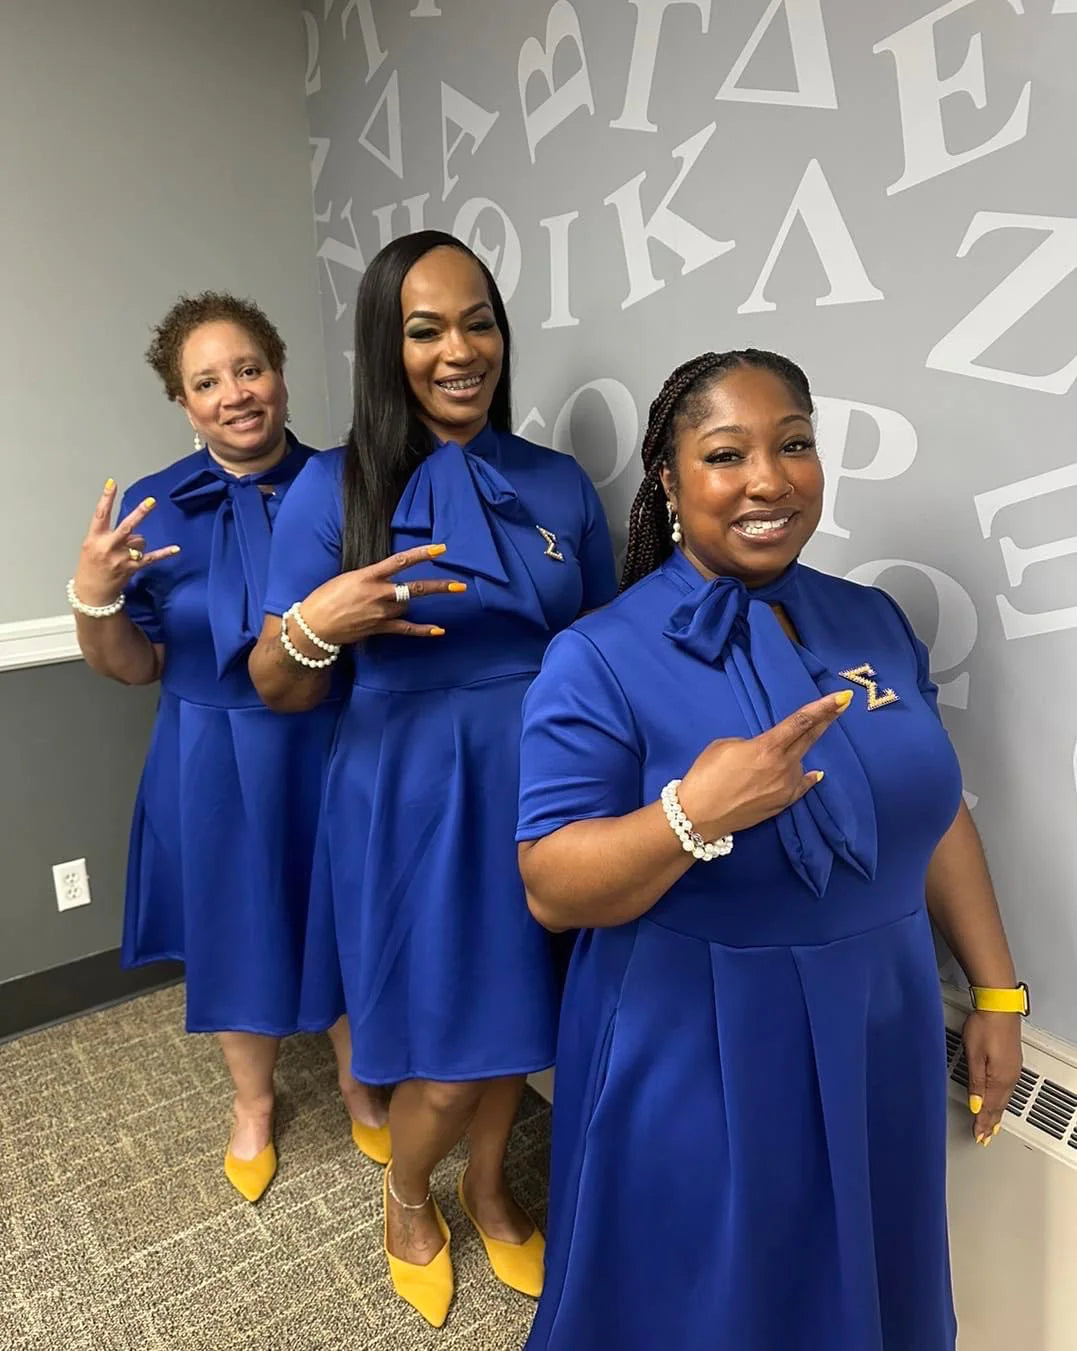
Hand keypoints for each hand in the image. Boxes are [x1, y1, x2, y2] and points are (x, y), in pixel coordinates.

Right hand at [74, 481, 179, 606]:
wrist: (92, 593)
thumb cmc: (91, 566)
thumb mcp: (91, 546)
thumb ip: (108, 535)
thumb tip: (133, 531)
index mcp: (95, 538)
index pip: (100, 514)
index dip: (106, 498)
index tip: (112, 483)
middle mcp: (108, 547)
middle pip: (126, 526)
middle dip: (139, 513)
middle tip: (151, 501)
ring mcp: (121, 558)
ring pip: (140, 540)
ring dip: (137, 545)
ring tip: (125, 555)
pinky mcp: (132, 567)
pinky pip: (152, 558)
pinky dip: (164, 553)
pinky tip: (176, 548)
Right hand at [301, 544, 465, 644]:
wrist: (314, 625)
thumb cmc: (325, 597)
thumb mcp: (347, 578)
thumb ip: (371, 576)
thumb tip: (388, 579)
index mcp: (368, 575)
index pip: (401, 561)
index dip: (422, 554)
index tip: (441, 549)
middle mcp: (378, 593)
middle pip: (416, 588)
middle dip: (439, 587)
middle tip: (459, 585)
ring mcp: (381, 612)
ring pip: (407, 606)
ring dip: (405, 604)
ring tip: (384, 605)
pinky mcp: (380, 628)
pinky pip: (407, 629)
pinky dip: (424, 630)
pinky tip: (440, 630)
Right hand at [677, 691, 851, 839]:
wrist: (699, 815)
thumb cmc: (705, 775)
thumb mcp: (725, 745)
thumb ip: (752, 743)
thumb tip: (765, 751)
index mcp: (767, 748)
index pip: (801, 722)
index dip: (823, 708)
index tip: (842, 698)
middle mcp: (783, 767)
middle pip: (810, 738)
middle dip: (827, 720)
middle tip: (842, 705)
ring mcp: (785, 788)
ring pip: (799, 763)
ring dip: (793, 755)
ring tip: (764, 762)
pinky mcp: (783, 804)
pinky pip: (801, 785)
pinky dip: (806, 777)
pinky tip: (815, 773)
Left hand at [963, 1010, 1021, 1144]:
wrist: (999, 1007)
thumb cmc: (984, 1027)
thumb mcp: (974, 1056)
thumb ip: (975, 1082)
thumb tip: (976, 1105)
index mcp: (998, 1079)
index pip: (989, 1107)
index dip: (982, 1123)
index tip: (978, 1136)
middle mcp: (1009, 1077)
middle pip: (998, 1106)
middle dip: (990, 1123)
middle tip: (985, 1137)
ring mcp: (1012, 1070)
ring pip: (1004, 1099)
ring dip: (996, 1113)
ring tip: (992, 1125)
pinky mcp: (1011, 1062)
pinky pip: (1007, 1089)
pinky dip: (1001, 1100)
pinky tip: (999, 1101)